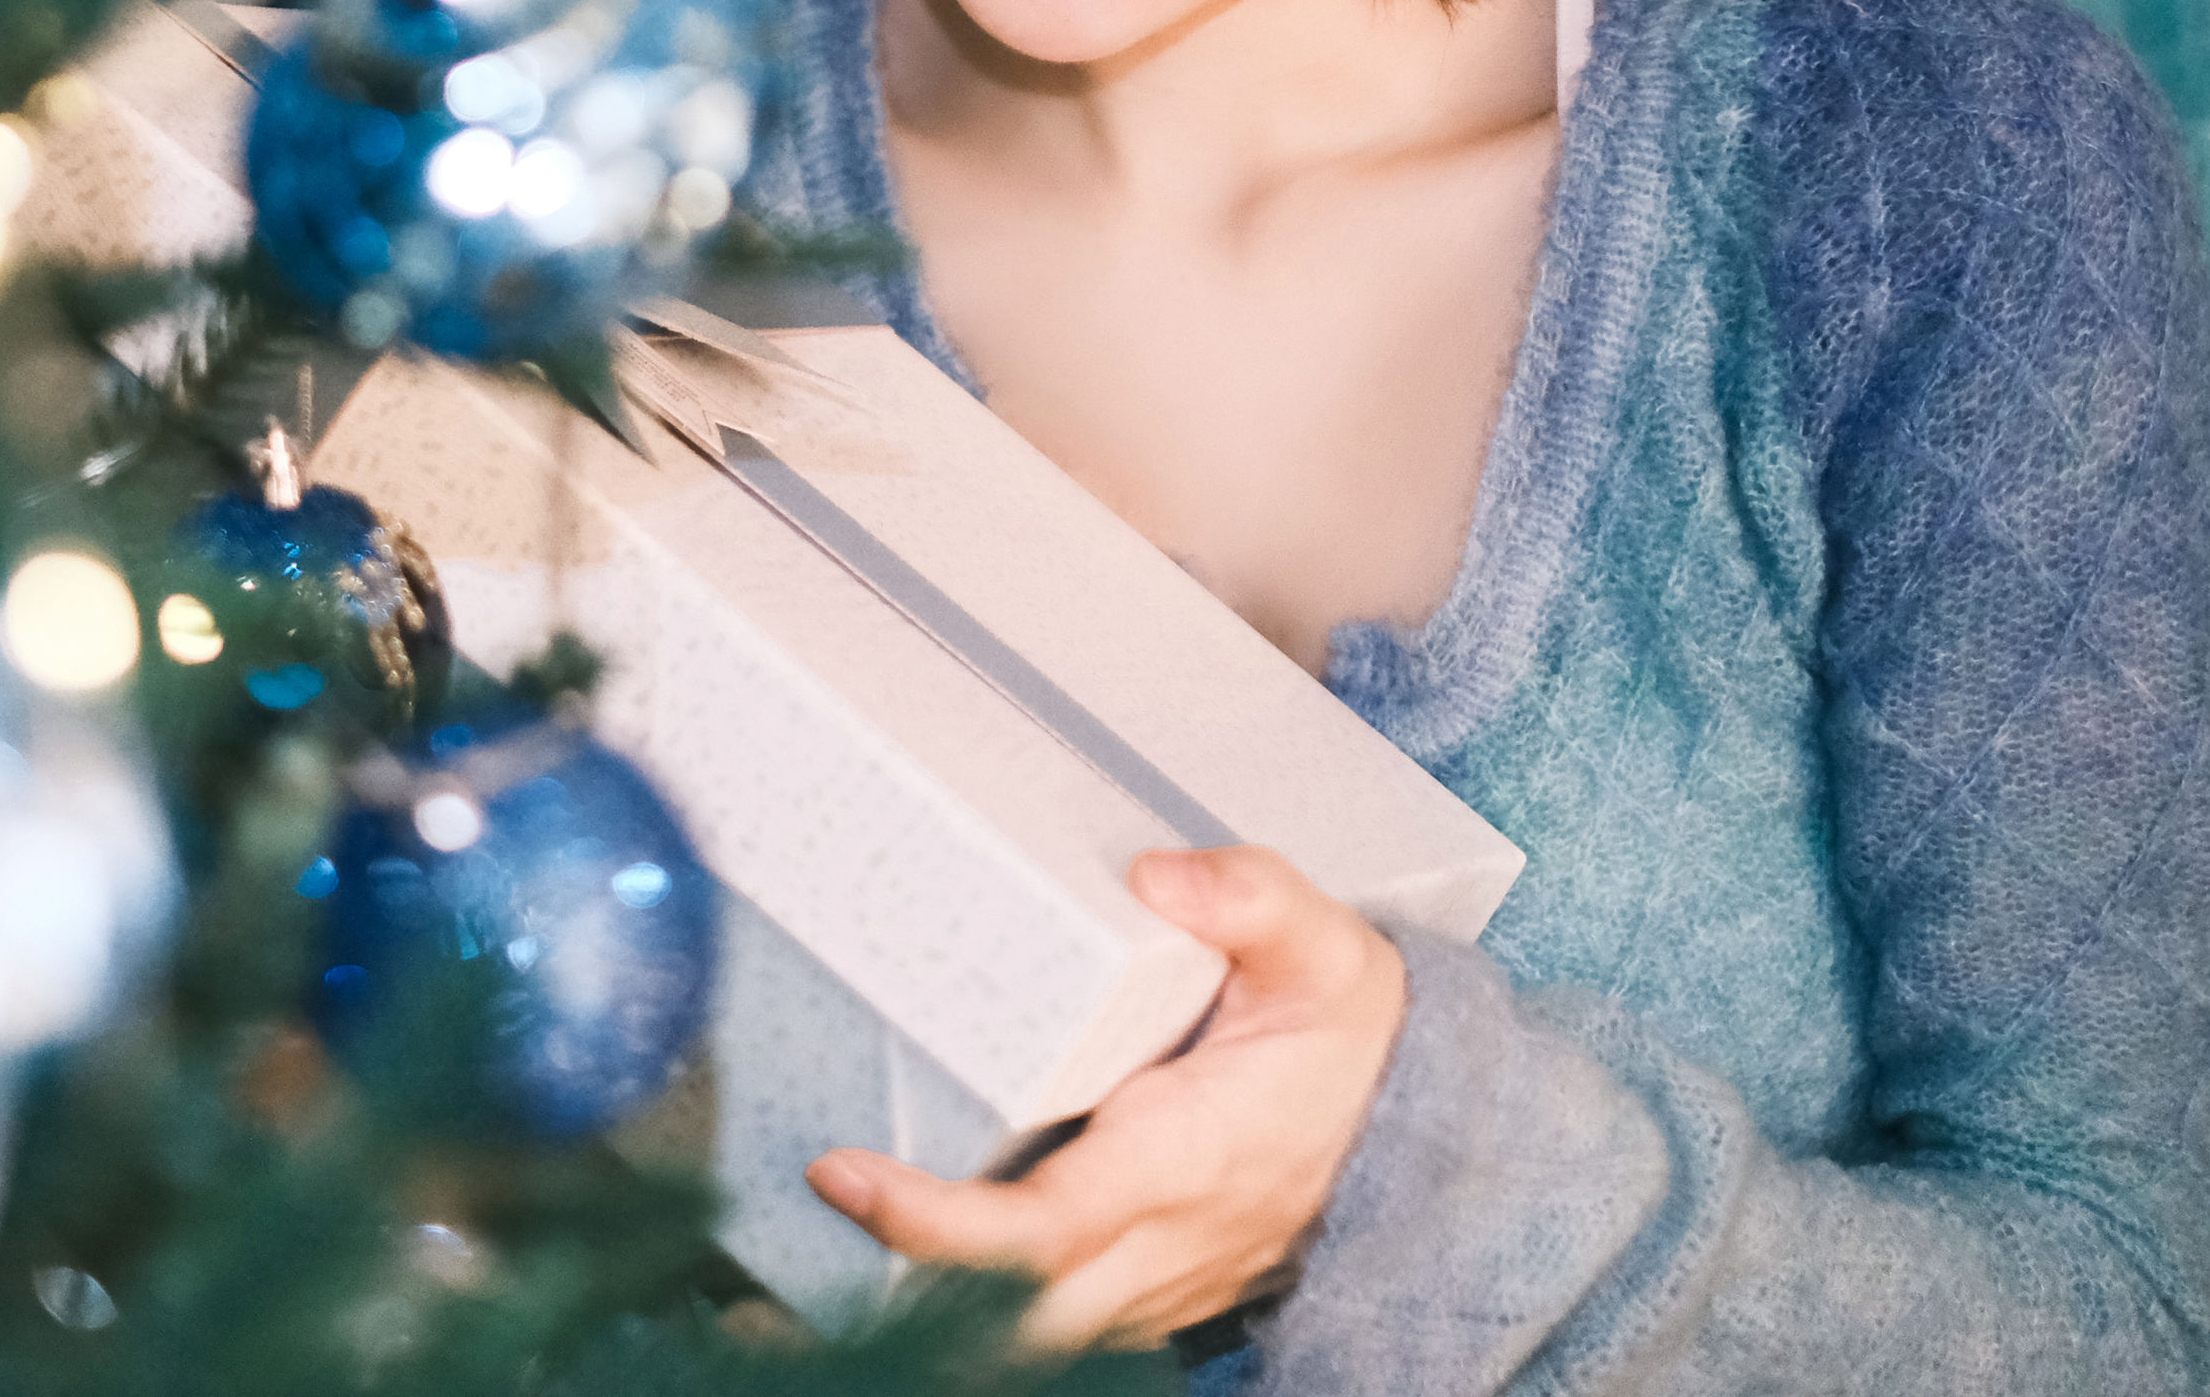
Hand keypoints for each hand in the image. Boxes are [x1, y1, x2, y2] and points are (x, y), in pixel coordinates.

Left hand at [803, 846, 1407, 1350]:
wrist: (1428, 1135)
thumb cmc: (1349, 1037)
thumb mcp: (1325, 947)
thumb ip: (1250, 896)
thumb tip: (1157, 875)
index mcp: (1183, 1161)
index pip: (1044, 1227)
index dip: (935, 1223)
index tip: (841, 1173)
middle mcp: (1156, 1247)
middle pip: (1005, 1314)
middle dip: (891, 1294)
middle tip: (781, 1245)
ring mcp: (1148, 1287)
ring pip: (1017, 1335)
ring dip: (919, 1307)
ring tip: (807, 1255)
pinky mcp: (1140, 1295)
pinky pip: (1041, 1324)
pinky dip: (965, 1306)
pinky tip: (892, 1257)